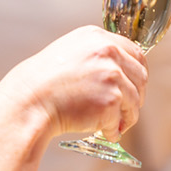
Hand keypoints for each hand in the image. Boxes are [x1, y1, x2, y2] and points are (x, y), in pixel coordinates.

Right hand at [0, 26, 147, 141]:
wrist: (28, 102)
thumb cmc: (43, 83)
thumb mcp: (69, 53)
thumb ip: (96, 56)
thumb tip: (120, 70)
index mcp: (97, 37)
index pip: (135, 52)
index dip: (137, 72)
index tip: (134, 85)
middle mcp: (108, 52)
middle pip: (141, 76)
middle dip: (136, 95)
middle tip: (127, 109)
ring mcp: (111, 76)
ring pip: (134, 101)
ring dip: (126, 116)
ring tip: (113, 124)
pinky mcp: (111, 100)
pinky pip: (122, 120)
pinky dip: (114, 130)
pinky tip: (103, 132)